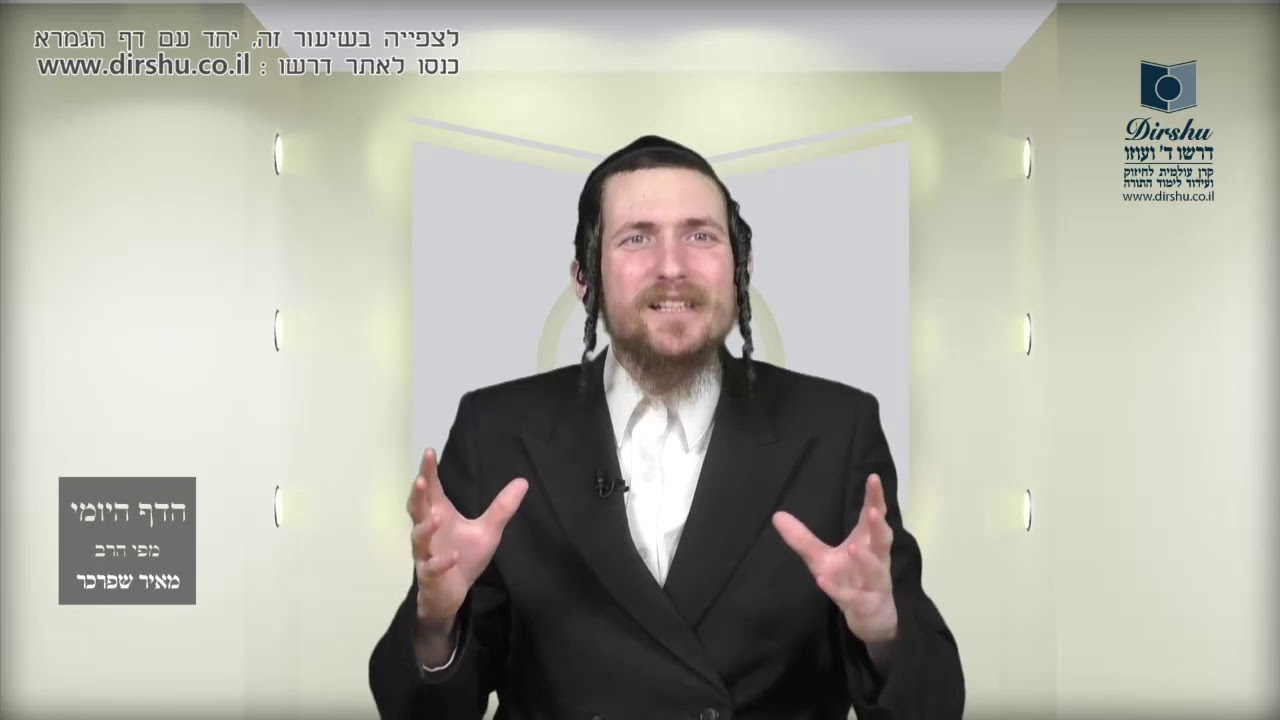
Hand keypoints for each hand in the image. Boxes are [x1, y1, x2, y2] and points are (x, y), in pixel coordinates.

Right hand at [407, 448, 527, 632]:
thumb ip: (502, 508)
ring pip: (419, 538)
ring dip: (427, 528)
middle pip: (417, 509)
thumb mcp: (488, 531)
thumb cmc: (465, 556)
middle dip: (418, 495)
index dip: (429, 472)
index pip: (432, 490)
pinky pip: (433, 567)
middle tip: (421, 480)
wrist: (452, 592)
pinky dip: (442, 562)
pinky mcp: (430, 575)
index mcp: (439, 514)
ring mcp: (426, 553)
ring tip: (438, 516)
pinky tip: (452, 555)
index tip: (429, 452)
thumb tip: (523, 481)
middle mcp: (428, 531)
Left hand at [773, 473, 896, 644]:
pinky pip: (853, 597)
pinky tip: (823, 581)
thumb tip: (777, 515)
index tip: (873, 478)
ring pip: (875, 570)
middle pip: (882, 541)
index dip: (875, 499)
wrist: (870, 617)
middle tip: (873, 511)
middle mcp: (876, 560)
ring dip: (866, 559)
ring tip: (854, 547)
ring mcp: (873, 584)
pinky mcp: (864, 604)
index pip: (873, 518)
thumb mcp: (822, 558)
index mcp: (867, 543)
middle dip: (878, 526)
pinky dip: (838, 590)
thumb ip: (803, 538)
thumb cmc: (850, 579)